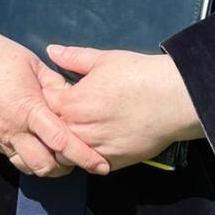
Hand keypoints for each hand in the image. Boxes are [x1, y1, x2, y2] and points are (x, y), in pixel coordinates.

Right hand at [0, 30, 110, 177]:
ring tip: (60, 156)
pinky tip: (37, 146)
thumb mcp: (32, 63)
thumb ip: (55, 85)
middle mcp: (13, 129)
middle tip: (80, 159)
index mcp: (27, 108)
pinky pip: (13, 157)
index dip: (84, 156)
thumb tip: (74, 100)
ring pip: (28, 167)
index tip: (102, 165)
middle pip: (46, 165)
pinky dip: (29, 158)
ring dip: (47, 166)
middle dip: (66, 168)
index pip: (62, 141)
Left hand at [40, 45, 203, 171]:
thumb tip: (51, 51)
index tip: (59, 92)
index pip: (44, 104)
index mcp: (71, 103)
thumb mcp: (102, 59)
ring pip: (67, 153)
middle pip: (51, 132)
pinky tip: (98, 140)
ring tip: (83, 127)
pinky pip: (89, 163)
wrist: (170, 99)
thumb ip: (73, 57)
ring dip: (69, 142)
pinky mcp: (111, 163)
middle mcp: (79, 130)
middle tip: (71, 111)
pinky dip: (88, 155)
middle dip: (54, 122)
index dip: (50, 96)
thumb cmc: (137, 75)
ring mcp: (94, 150)